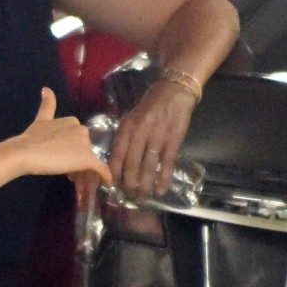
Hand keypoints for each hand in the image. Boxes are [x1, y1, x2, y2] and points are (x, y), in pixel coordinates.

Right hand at [19, 89, 112, 188]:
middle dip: (80, 164)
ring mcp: (85, 145)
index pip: (78, 140)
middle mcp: (81, 130)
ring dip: (87, 174)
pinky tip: (106, 185)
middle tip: (71, 178)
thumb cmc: (30, 139)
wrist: (25, 152)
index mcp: (72, 121)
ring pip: (91, 162)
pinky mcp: (87, 159)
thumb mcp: (40, 119)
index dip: (73, 152)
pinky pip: (100, 169)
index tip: (66, 164)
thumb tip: (46, 89)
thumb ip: (47, 105)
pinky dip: (105, 177)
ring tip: (80, 186)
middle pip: (86, 151)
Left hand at [109, 79, 195, 199]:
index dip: (114, 173)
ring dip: (145, 184)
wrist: (174, 90)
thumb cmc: (150, 107)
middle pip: (132, 164)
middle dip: (129, 183)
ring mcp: (158, 135)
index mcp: (127, 127)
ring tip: (143, 196)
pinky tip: (161, 190)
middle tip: (130, 195)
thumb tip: (116, 164)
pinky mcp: (174, 138)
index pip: (117, 155)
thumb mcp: (131, 119)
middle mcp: (140, 132)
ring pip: (149, 166)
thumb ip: (124, 139)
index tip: (112, 187)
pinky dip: (164, 178)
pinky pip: (168, 162)